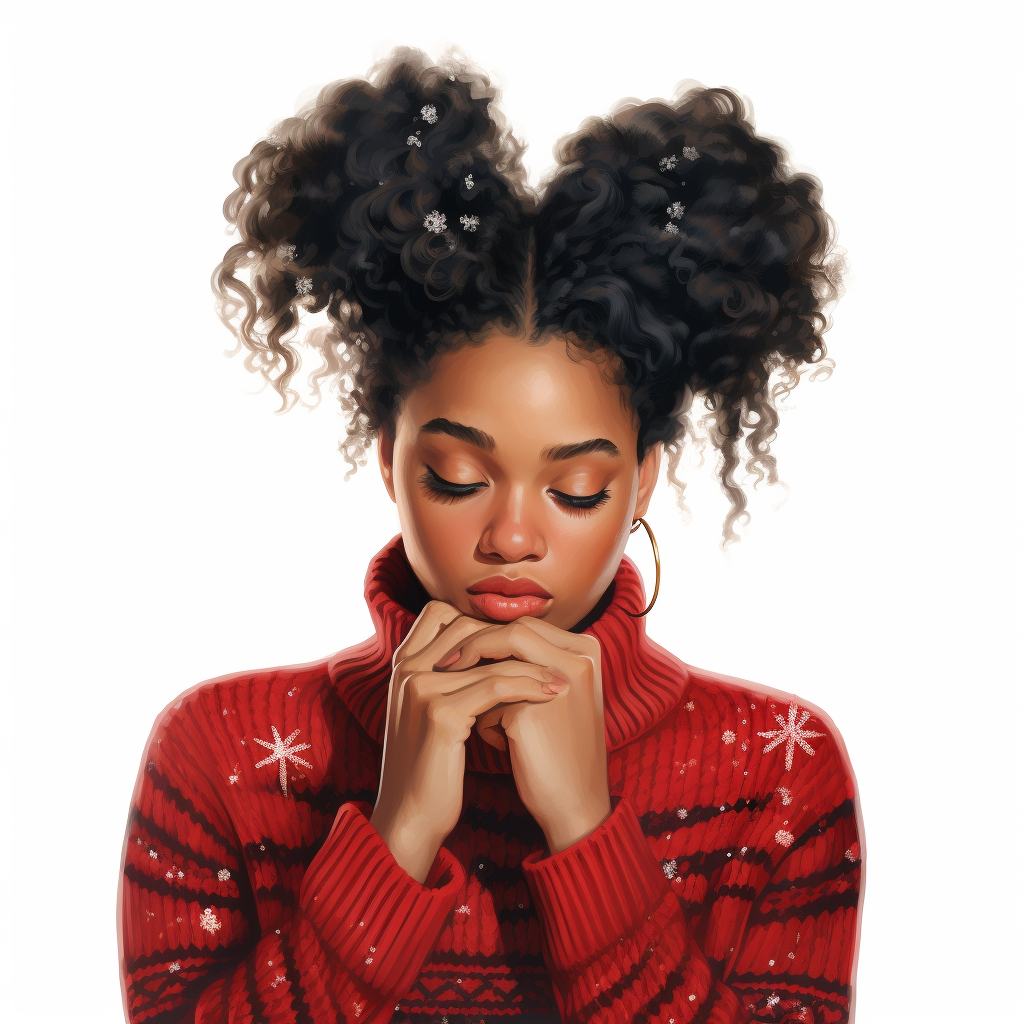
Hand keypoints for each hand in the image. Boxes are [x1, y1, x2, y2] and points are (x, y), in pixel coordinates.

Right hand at [368, 602, 567, 882]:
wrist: (409, 817)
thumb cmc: (430, 768)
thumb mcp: (433, 712)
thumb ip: (449, 679)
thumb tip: (491, 652)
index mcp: (402, 664)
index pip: (441, 612)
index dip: (480, 622)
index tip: (517, 644)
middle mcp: (406, 668)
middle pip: (467, 626)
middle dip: (511, 639)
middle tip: (547, 654)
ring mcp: (420, 688)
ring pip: (488, 657)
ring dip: (532, 664)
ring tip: (561, 679)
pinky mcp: (440, 713)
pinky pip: (495, 686)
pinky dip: (529, 687)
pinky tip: (551, 694)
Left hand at [435, 618, 610, 854]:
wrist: (574, 801)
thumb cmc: (557, 746)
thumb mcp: (550, 696)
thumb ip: (527, 665)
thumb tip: (476, 638)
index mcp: (585, 649)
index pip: (525, 625)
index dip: (488, 635)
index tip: (459, 651)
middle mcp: (580, 658)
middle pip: (513, 631)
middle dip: (474, 646)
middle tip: (445, 665)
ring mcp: (560, 681)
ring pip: (498, 661)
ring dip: (473, 678)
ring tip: (457, 698)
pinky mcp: (535, 710)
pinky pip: (492, 700)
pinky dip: (486, 721)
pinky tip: (494, 742)